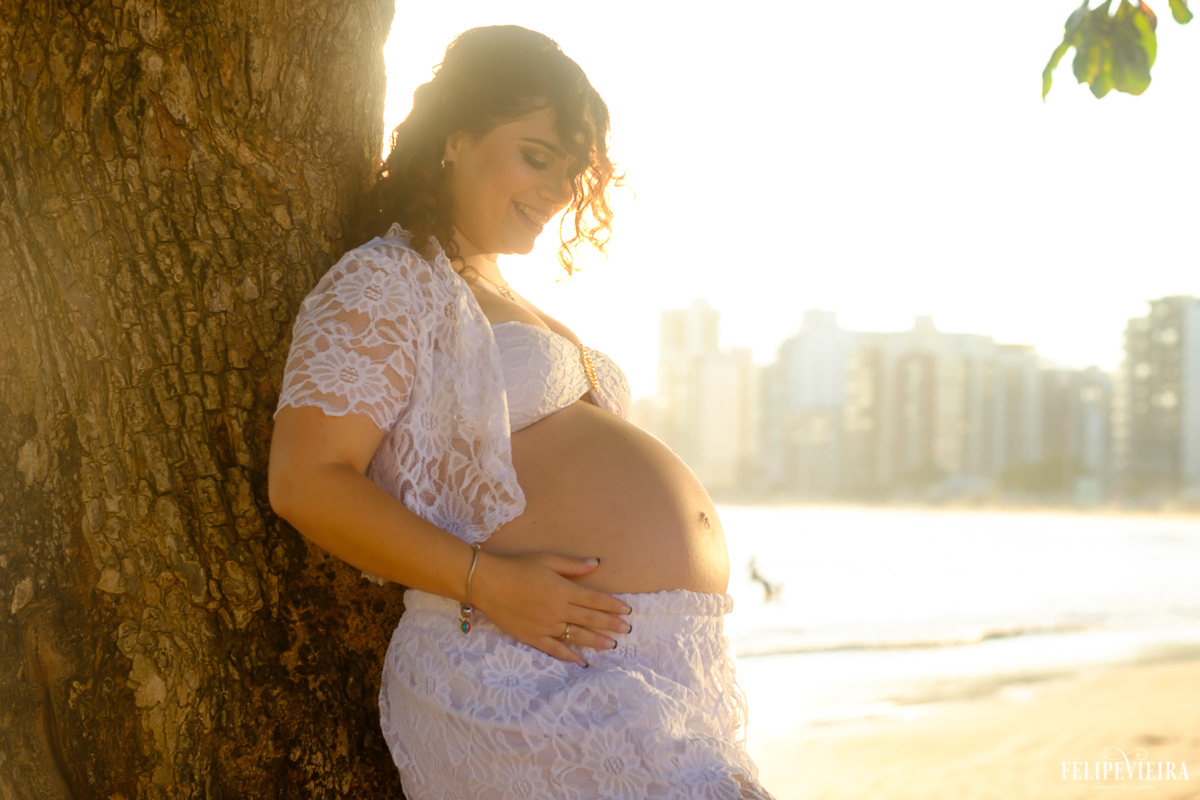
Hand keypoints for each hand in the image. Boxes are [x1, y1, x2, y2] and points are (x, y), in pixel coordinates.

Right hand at [470, 551, 631, 664]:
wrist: (487, 584)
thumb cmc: (517, 567)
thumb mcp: (547, 560)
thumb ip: (573, 565)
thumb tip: (596, 564)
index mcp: (562, 590)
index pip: (594, 600)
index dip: (612, 605)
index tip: (626, 610)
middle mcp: (557, 610)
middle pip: (590, 619)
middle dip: (610, 624)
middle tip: (626, 629)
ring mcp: (545, 626)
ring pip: (576, 636)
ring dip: (596, 641)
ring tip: (612, 644)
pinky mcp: (532, 637)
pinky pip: (555, 650)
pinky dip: (569, 656)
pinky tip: (582, 661)